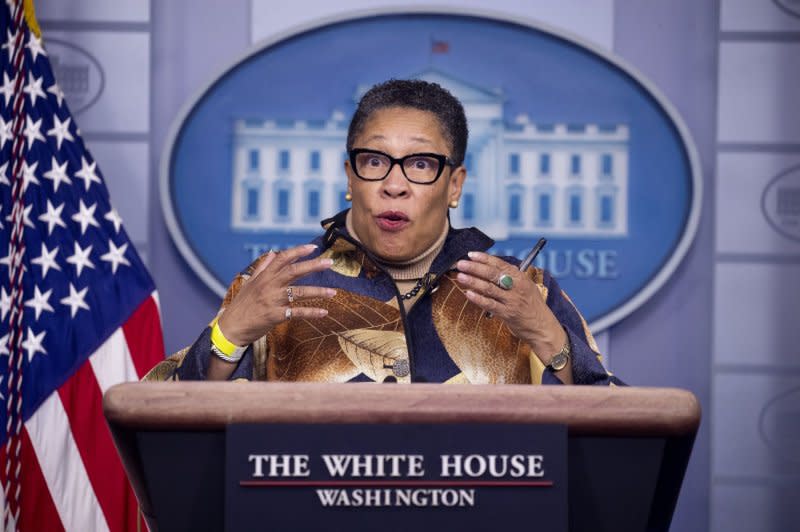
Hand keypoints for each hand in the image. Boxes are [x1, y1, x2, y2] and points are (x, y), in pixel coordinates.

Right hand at [217, 244, 335, 346]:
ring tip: (333, 292)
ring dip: (318, 292)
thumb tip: (271, 253)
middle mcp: (269, 286)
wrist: (231, 328)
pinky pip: (297, 312)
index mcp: (264, 277)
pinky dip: (311, 312)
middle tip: (329, 262)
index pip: (282, 259)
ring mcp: (272, 300)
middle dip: (313, 266)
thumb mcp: (249, 283)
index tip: (313, 247)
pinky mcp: (275, 316)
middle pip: (294, 271)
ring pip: (299, 292)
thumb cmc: (241, 305)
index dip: (298, 251)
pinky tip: (323, 312)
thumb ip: (262, 268)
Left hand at [455, 251, 565, 364]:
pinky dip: (478, 299)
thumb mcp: (527, 287)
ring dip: (473, 281)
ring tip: (460, 276)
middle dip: (475, 268)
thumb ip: (512, 277)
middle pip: (493, 274)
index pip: (500, 264)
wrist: (543, 327)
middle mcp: (517, 287)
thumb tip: (492, 266)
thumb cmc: (532, 306)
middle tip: (461, 264)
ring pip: (489, 288)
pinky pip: (490, 304)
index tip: (470, 254)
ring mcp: (512, 301)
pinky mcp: (507, 314)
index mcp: (521, 278)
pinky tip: (468, 293)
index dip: (484, 258)